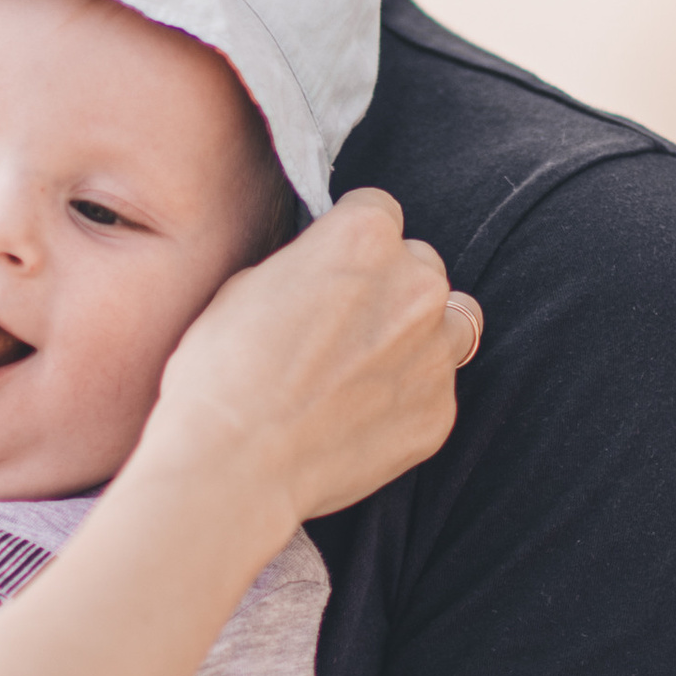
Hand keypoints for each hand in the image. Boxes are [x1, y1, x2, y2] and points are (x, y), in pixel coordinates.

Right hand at [149, 191, 480, 529]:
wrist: (234, 463)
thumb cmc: (223, 370)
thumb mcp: (248, 284)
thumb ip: (308, 267)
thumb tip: (323, 275)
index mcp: (365, 236)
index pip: (379, 211)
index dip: (350, 241)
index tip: (332, 268)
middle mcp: (416, 285)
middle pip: (421, 265)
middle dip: (389, 287)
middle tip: (343, 326)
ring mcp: (435, 353)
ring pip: (452, 323)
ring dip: (420, 336)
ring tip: (367, 367)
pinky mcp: (438, 414)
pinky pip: (436, 391)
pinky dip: (408, 398)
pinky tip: (359, 417)